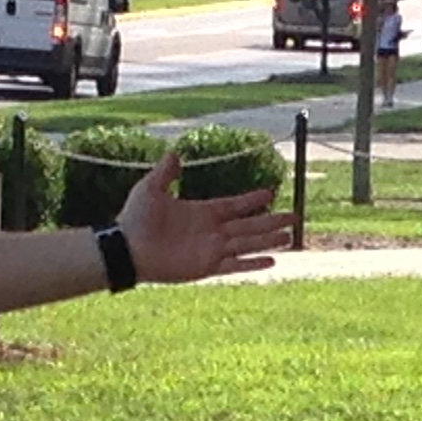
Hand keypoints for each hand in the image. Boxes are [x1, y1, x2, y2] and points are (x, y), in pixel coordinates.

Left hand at [119, 150, 293, 285]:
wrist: (126, 248)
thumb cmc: (135, 218)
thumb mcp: (150, 188)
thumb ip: (166, 173)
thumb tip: (174, 152)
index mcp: (202, 211)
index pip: (235, 205)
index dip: (252, 199)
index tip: (270, 193)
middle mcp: (211, 231)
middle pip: (249, 224)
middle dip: (271, 220)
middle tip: (295, 216)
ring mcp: (211, 250)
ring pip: (247, 243)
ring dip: (269, 240)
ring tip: (290, 237)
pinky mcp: (206, 267)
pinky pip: (235, 265)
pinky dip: (252, 263)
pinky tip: (271, 260)